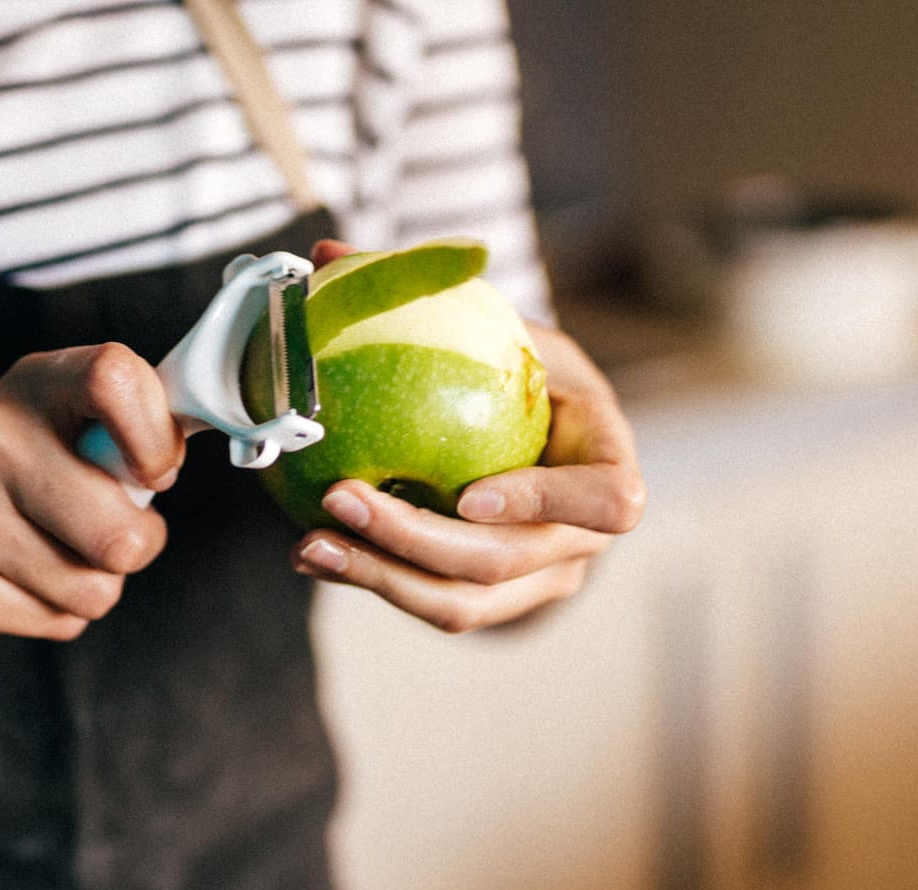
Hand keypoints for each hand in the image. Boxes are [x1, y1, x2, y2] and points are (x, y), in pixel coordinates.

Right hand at [0, 343, 183, 638]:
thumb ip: (122, 418)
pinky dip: (57, 608)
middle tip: (115, 527)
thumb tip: (186, 447)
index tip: (155, 469)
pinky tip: (19, 574)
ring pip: (96, 589)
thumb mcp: (48, 409)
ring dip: (95, 580)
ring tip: (57, 548)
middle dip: (139, 543)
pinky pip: (61, 621)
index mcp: (31, 383)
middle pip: (123, 535)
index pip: (116, 381)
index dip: (157, 438)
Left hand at [288, 241, 645, 631]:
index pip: (608, 501)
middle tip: (340, 499)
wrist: (538, 434)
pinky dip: (374, 581)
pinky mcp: (495, 603)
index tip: (469, 495)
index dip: (546, 504)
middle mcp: (581, 537)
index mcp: (606, 463)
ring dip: (382, 577)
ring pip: (464, 603)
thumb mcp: (499, 325)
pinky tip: (315, 553)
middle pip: (506, 561)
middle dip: (418, 540)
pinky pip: (434, 606)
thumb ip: (429, 295)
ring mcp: (540, 580)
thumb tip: (327, 255)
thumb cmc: (519, 368)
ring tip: (309, 545)